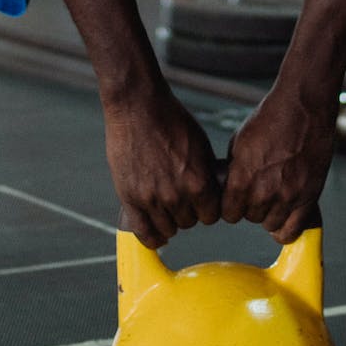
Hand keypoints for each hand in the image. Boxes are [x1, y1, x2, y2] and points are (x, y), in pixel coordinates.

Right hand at [105, 89, 221, 248]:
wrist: (138, 108)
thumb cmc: (171, 121)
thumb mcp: (202, 147)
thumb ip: (208, 175)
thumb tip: (215, 193)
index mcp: (199, 184)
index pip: (211, 216)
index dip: (207, 208)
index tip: (201, 202)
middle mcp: (176, 196)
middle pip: (189, 222)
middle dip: (188, 212)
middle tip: (181, 198)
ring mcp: (151, 199)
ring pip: (168, 229)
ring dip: (170, 221)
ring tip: (167, 208)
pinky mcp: (129, 198)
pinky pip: (143, 232)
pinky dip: (151, 237)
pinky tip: (156, 235)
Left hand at [221, 93, 336, 242]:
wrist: (304, 107)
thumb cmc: (273, 118)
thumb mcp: (239, 143)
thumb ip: (235, 170)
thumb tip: (229, 186)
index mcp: (242, 178)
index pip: (229, 213)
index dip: (231, 207)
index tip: (235, 201)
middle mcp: (264, 191)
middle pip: (251, 218)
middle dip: (251, 207)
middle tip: (257, 192)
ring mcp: (288, 195)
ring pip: (271, 224)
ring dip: (270, 214)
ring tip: (273, 198)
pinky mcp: (309, 195)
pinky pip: (295, 228)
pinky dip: (288, 227)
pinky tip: (285, 215)